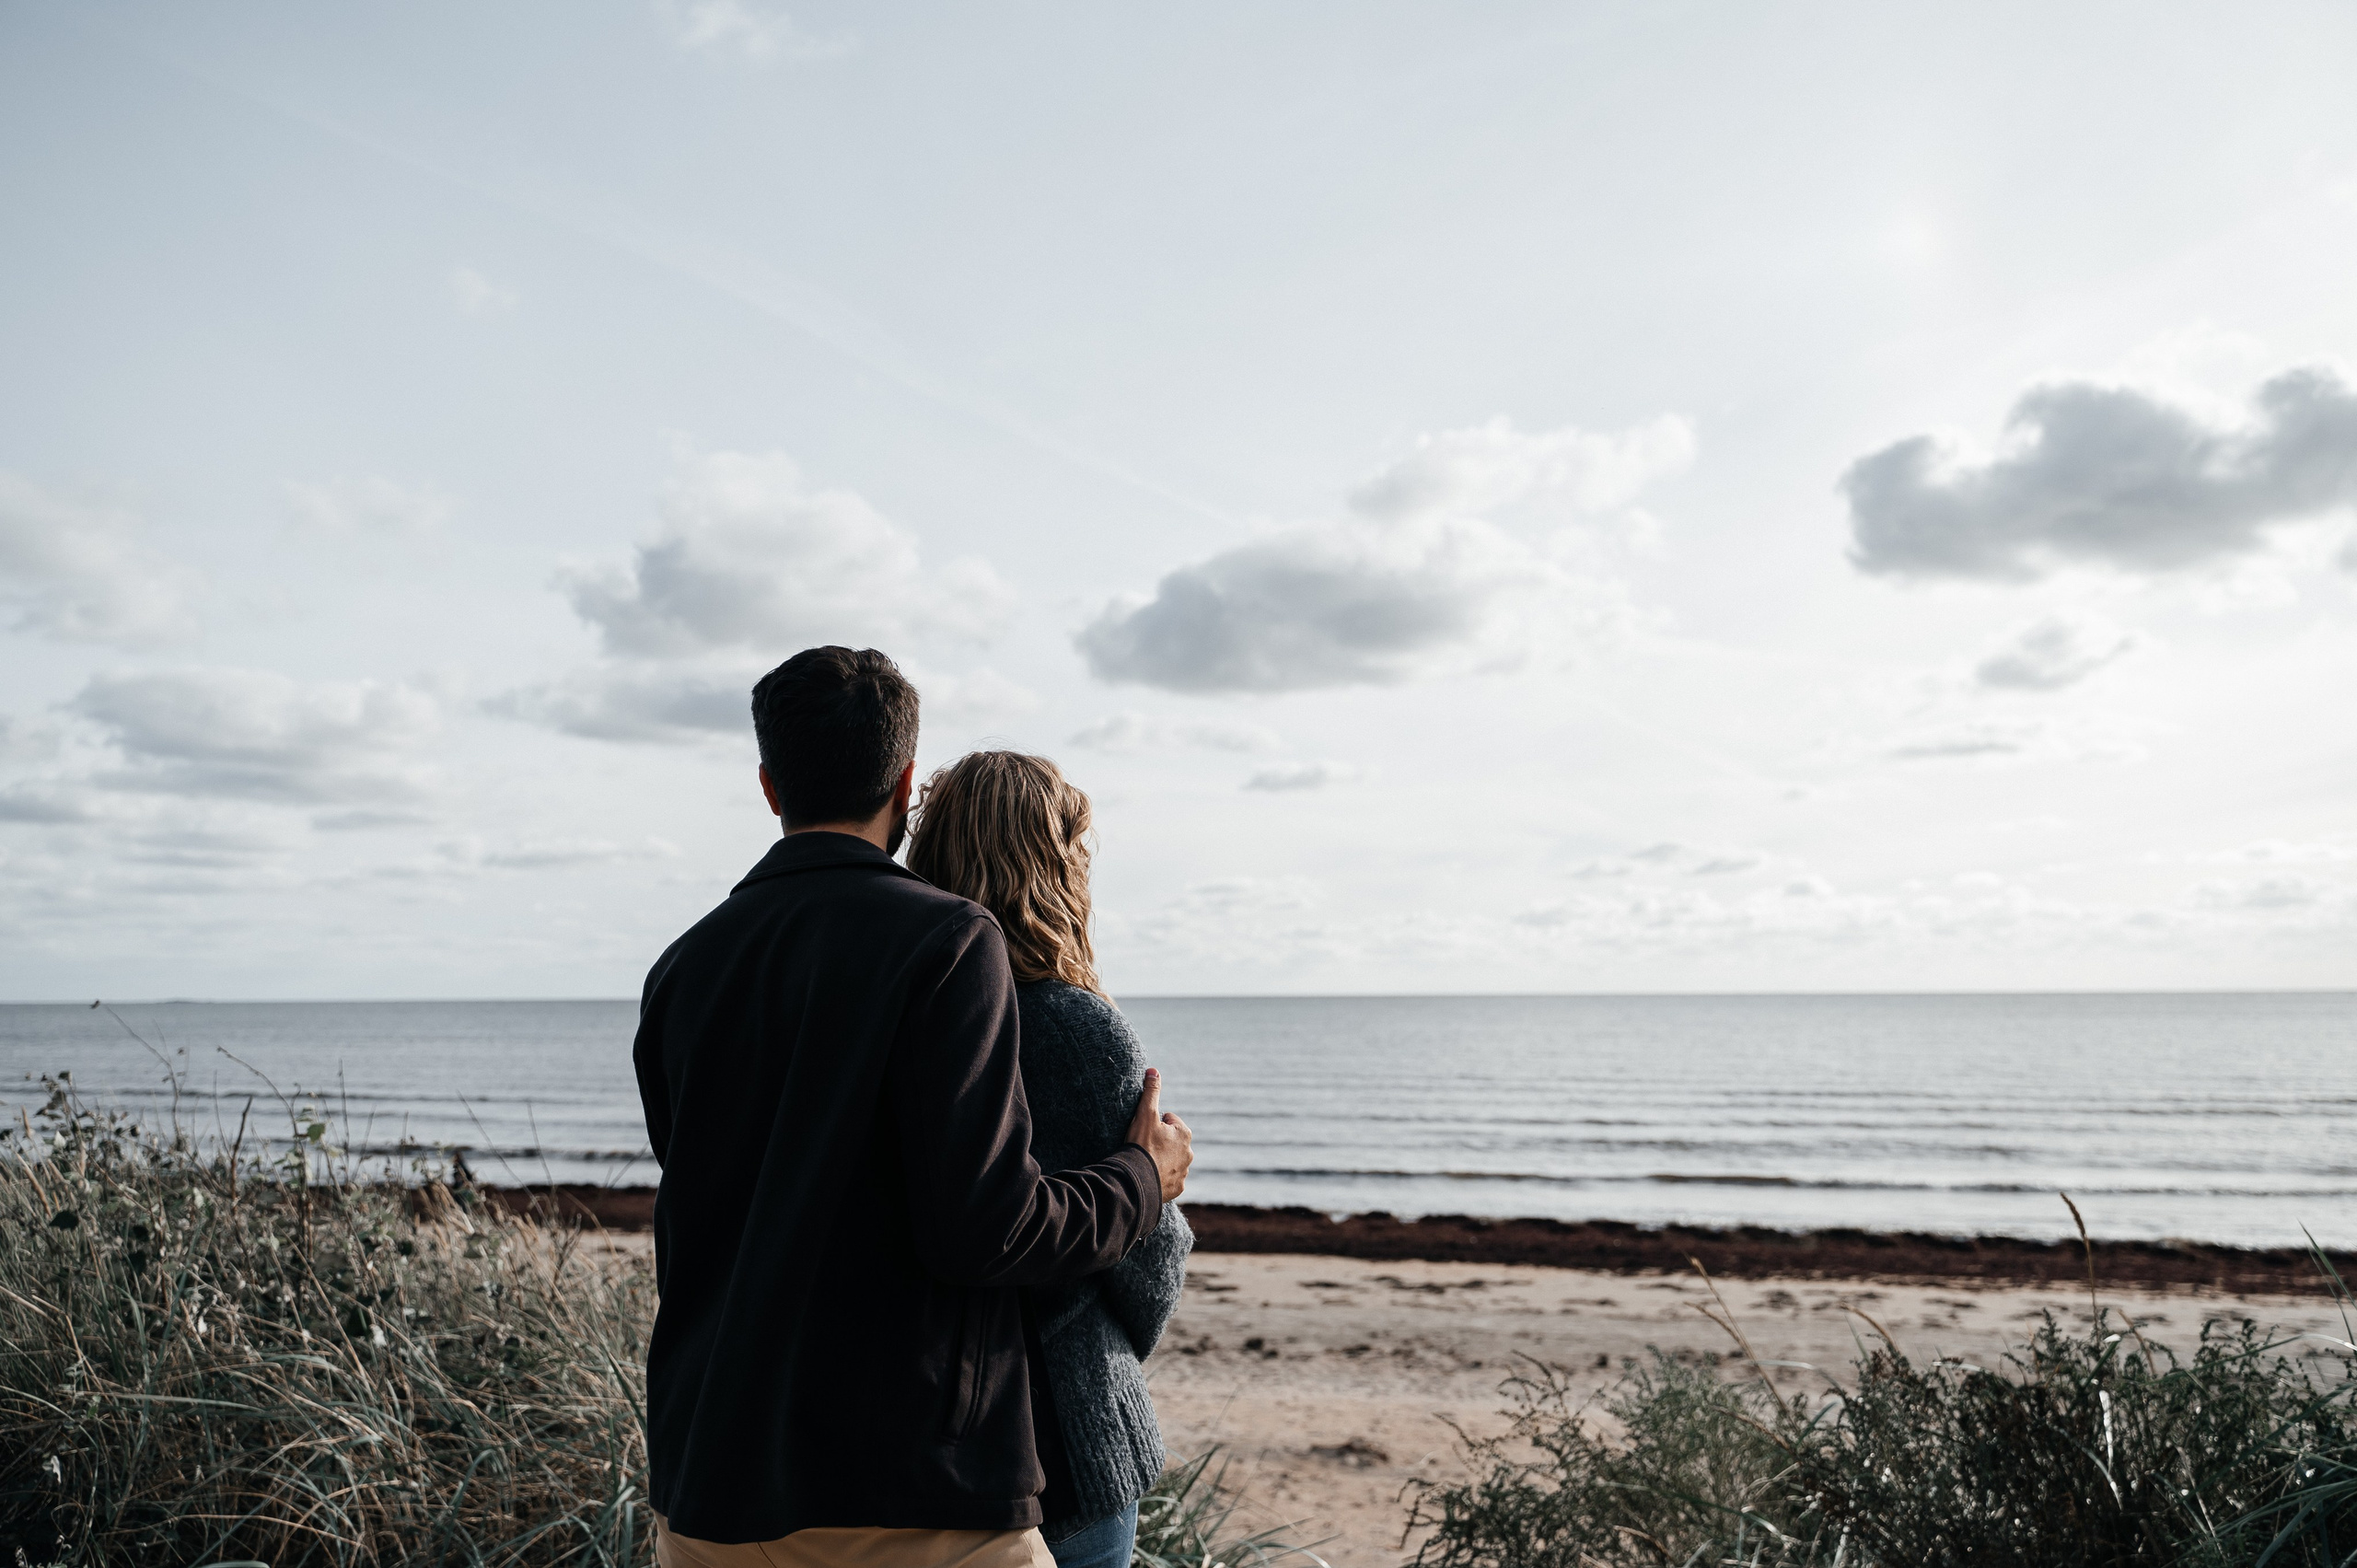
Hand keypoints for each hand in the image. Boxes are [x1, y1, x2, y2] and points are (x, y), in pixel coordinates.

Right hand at [1124, 1067, 1191, 1202]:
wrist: (1136, 1179)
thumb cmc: (1141, 1144)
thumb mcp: (1145, 1114)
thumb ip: (1151, 1092)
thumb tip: (1154, 1070)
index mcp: (1184, 1133)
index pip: (1168, 1121)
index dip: (1154, 1124)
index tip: (1144, 1132)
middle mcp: (1189, 1153)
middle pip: (1171, 1141)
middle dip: (1160, 1142)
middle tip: (1143, 1146)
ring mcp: (1184, 1172)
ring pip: (1171, 1160)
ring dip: (1161, 1159)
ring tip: (1145, 1162)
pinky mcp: (1177, 1188)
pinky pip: (1169, 1179)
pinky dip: (1161, 1177)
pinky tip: (1149, 1176)